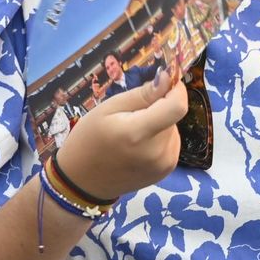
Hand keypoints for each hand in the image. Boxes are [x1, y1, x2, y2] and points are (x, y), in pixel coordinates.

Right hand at [54, 65, 187, 201]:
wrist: (83, 181)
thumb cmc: (89, 139)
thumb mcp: (108, 108)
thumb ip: (142, 94)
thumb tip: (168, 78)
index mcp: (138, 134)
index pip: (177, 107)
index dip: (176, 89)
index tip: (165, 82)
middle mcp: (157, 152)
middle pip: (172, 116)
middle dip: (159, 108)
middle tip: (132, 114)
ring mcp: (164, 164)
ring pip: (172, 128)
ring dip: (159, 124)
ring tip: (133, 132)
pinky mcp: (166, 171)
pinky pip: (171, 142)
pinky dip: (159, 138)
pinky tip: (139, 145)